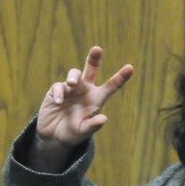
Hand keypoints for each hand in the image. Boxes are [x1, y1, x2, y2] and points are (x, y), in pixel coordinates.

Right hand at [33, 46, 133, 160]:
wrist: (54, 136)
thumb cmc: (73, 133)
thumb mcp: (84, 131)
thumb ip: (93, 126)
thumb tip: (103, 119)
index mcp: (96, 99)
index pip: (111, 86)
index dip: (121, 77)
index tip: (130, 68)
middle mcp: (85, 90)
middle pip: (91, 69)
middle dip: (94, 58)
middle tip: (97, 49)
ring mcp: (70, 89)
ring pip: (74, 74)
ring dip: (73, 77)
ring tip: (71, 84)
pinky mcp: (56, 91)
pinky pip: (58, 86)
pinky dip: (59, 93)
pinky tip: (58, 102)